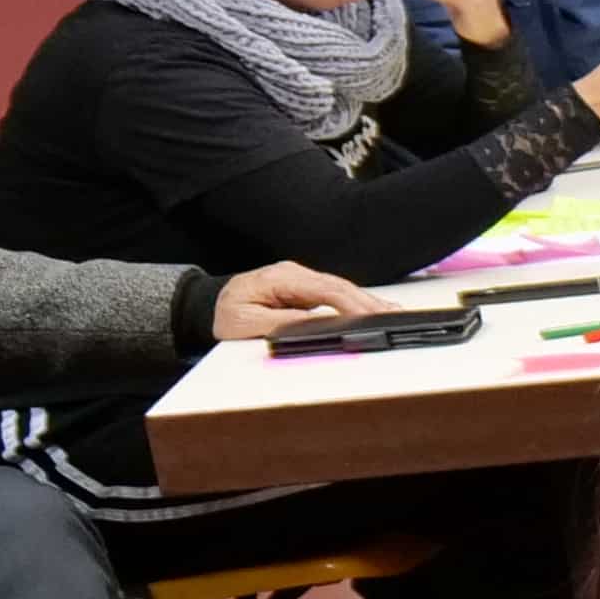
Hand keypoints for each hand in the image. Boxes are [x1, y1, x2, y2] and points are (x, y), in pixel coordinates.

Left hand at [209, 263, 376, 345]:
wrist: (207, 306)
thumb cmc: (224, 316)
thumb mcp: (245, 325)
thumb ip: (281, 323)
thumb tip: (317, 324)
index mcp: (278, 278)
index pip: (323, 288)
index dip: (350, 302)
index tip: (369, 317)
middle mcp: (293, 274)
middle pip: (337, 286)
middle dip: (366, 301)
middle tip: (392, 316)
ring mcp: (300, 279)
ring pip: (339, 288)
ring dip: (365, 301)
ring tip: (391, 313)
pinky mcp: (304, 288)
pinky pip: (335, 293)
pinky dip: (355, 302)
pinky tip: (374, 308)